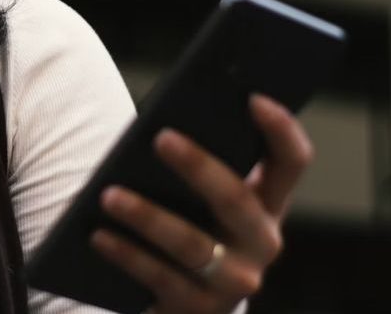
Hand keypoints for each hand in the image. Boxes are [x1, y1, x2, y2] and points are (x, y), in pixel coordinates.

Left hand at [90, 93, 313, 313]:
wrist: (184, 301)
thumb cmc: (188, 224)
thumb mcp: (202, 197)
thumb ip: (197, 167)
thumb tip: (159, 129)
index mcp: (268, 203)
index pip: (292, 161)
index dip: (280, 129)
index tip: (253, 98)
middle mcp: (263, 242)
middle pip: (236, 200)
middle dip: (198, 167)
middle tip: (160, 138)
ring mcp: (235, 280)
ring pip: (192, 244)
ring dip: (147, 217)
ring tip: (109, 195)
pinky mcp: (200, 308)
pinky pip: (160, 277)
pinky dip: (126, 254)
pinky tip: (98, 235)